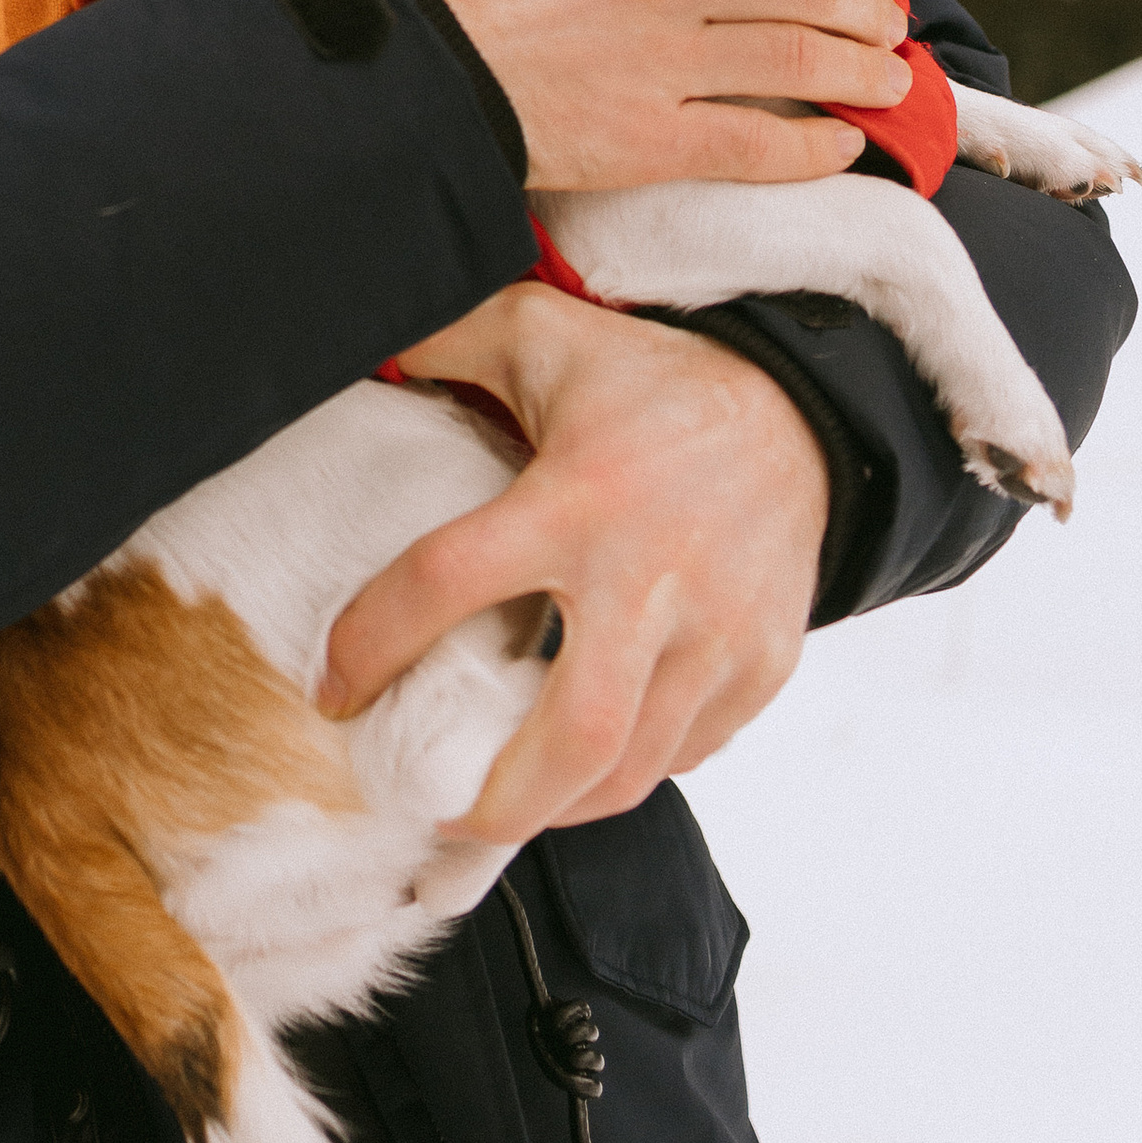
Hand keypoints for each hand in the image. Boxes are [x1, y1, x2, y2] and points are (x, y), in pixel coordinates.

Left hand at [319, 284, 828, 843]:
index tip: (337, 689)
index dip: (372, 644)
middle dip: (495, 804)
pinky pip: (686, 753)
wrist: (804, 412)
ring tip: (505, 800)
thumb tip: (354, 354)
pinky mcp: (762, 666)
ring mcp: (718, 633)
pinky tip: (587, 755)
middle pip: (572, 737)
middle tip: (439, 809)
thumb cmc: (654, 383)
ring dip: (559, 805)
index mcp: (576, 498)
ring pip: (633, 769)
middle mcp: (651, 577)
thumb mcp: (541, 333)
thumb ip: (444, 341)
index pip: (447, 581)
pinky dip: (629, 770)